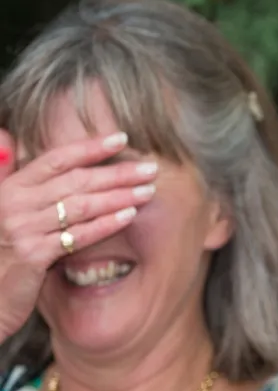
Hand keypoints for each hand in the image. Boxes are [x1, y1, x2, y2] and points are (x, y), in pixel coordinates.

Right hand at [0, 129, 157, 338]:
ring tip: (148, 191)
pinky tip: (130, 216)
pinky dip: (106, 224)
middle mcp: (14, 204)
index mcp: (11, 187)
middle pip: (76, 181)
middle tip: (151, 168)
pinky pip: (78, 235)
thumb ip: (5, 172)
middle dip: (117, 172)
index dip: (90, 147)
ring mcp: (23, 229)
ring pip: (81, 206)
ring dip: (119, 196)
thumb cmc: (3, 249)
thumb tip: (6, 135)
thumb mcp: (2, 207)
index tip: (122, 138)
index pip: (57, 159)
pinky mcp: (33, 256)